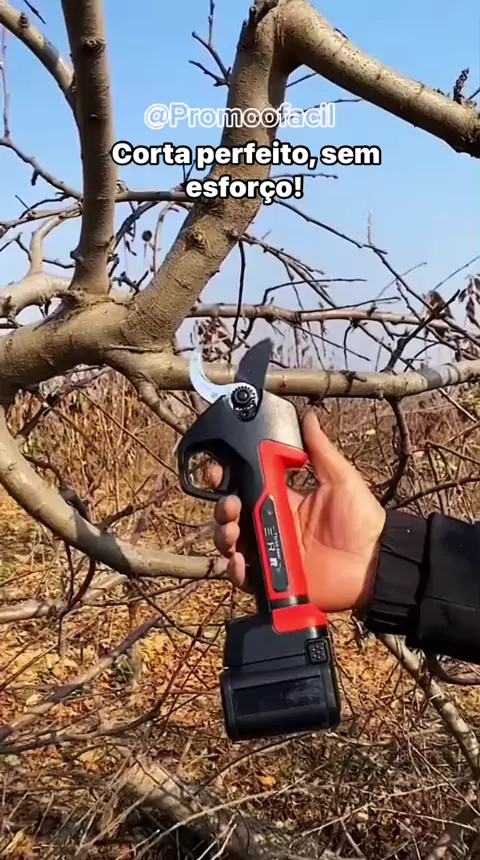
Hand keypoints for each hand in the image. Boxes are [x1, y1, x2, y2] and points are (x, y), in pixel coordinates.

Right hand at [213, 411, 385, 612]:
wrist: (375, 563)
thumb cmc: (361, 520)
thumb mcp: (340, 479)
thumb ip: (321, 450)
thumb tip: (309, 417)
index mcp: (283, 498)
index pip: (245, 484)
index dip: (227, 477)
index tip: (217, 470)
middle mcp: (271, 523)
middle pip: (231, 514)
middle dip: (221, 507)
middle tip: (230, 505)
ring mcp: (270, 551)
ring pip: (231, 543)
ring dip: (223, 535)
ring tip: (232, 532)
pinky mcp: (272, 578)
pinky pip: (245, 575)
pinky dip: (235, 569)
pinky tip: (240, 561)